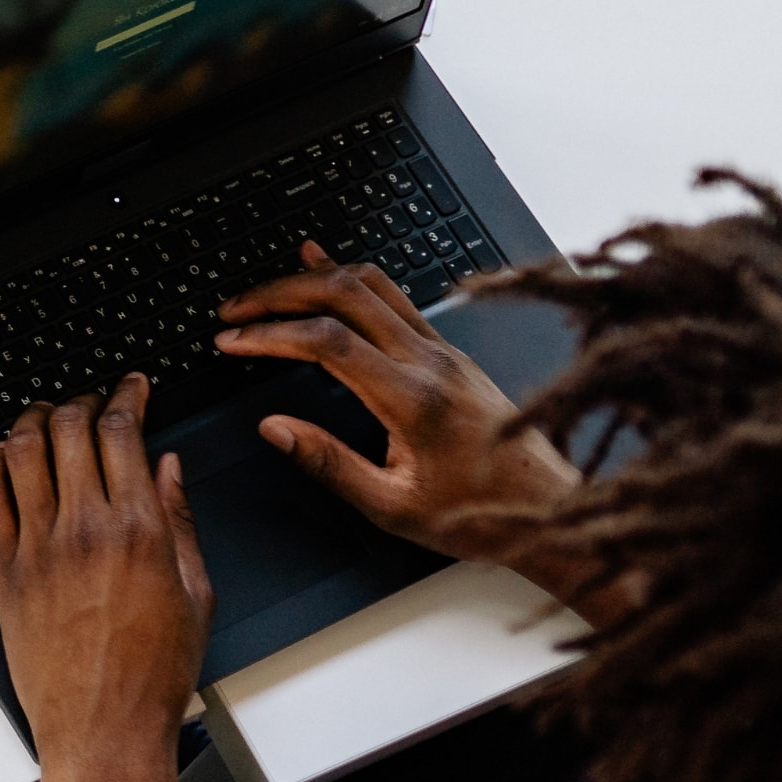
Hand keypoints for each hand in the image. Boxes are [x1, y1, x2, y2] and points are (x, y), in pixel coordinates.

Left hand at [0, 378, 210, 781]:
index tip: (130, 386)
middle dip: (82, 399)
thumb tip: (167, 466)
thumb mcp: (195, 592)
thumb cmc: (153, 673)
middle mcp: (84, 530)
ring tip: (45, 415)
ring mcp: (37, 548)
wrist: (104, 728)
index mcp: (139, 530)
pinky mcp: (3, 572)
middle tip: (90, 398)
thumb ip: (180, 520)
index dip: (125, 395)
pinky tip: (4, 455)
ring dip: (33, 420)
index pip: (123, 431)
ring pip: (23, 452)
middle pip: (70, 429)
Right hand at [217, 245, 596, 606]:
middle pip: (345, 295)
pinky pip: (394, 296)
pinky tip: (327, 266)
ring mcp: (444, 351)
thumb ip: (328, 464)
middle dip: (279, 294)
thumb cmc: (478, 514)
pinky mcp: (450, 352)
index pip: (327, 342)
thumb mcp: (393, 507)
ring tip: (267, 289)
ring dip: (312, 278)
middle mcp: (431, 362)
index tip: (231, 341)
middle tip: (234, 310)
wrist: (549, 509)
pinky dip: (351, 279)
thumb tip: (274, 429)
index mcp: (413, 399)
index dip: (270, 334)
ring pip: (372, 284)